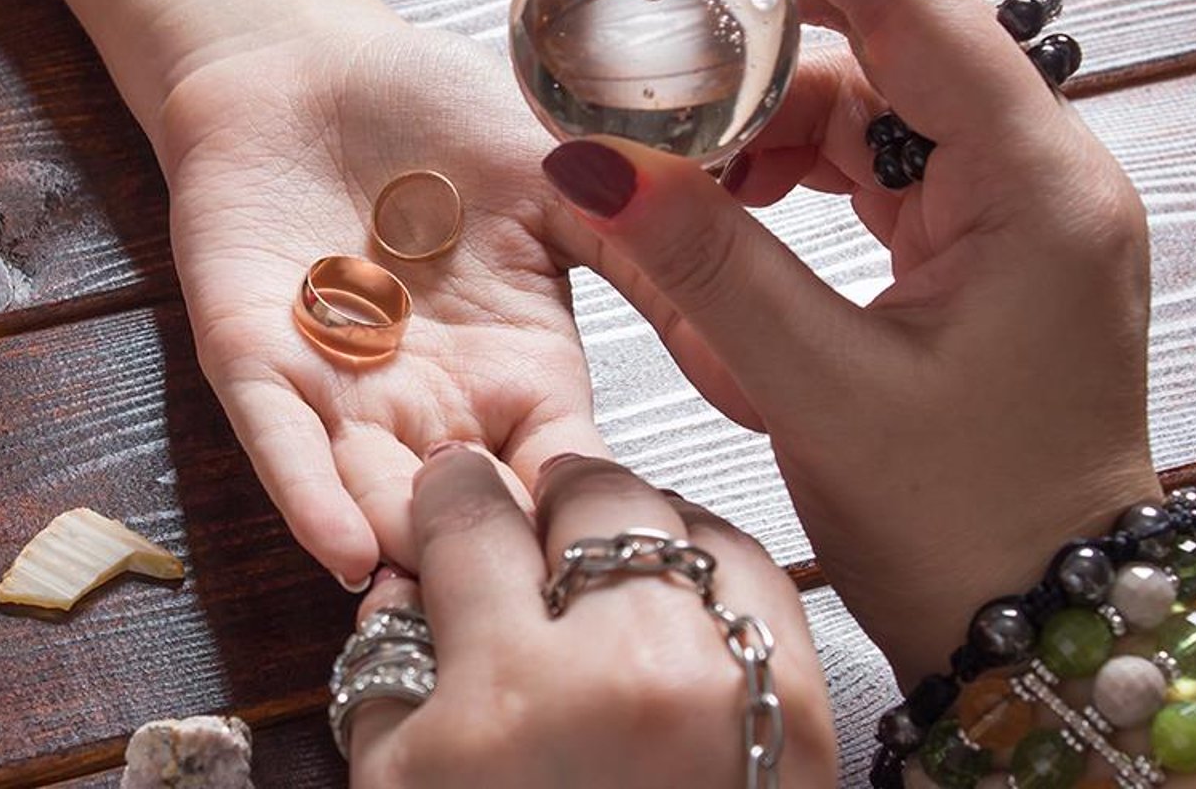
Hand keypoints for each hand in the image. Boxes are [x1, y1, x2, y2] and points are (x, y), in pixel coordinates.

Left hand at [157, 24, 608, 583]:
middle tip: (528, 619)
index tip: (631, 572)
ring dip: (404, 547)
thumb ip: (650, 262)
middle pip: (473, 512)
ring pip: (376, 495)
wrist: (308, 59)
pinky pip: (280, 440)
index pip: (567, 471)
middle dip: (493, 564)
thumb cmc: (437, 112)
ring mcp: (344, 390)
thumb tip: (764, 365)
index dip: (590, 518)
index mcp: (523, 369)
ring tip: (444, 598)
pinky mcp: (254, 360)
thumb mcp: (569, 178)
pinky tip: (341, 547)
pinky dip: (307, 494)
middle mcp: (437, 403)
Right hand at [343, 447, 833, 786]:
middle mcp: (628, 669)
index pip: (470, 515)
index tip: (451, 501)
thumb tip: (405, 578)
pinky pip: (755, 571)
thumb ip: (388, 675)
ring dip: (633, 532)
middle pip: (587, 491)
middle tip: (530, 542)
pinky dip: (708, 570)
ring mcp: (731, 682)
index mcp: (509, 696)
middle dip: (547, 505)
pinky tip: (672, 608)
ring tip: (604, 583)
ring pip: (679, 516)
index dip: (450, 495)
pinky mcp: (807, 704)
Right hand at [539, 0, 1161, 678]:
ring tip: (665, 163)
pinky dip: (788, 172)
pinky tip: (724, 203)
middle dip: (755, 42)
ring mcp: (1014, 208)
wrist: (1037, 621)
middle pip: (883, 44)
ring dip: (760, 122)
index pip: (911, 1)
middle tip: (640, 43)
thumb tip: (589, 166)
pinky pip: (873, 165)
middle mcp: (1042, 175)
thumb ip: (707, 265)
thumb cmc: (962, 525)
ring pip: (869, 105)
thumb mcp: (818, 391)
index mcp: (1037, 188)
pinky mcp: (979, 244)